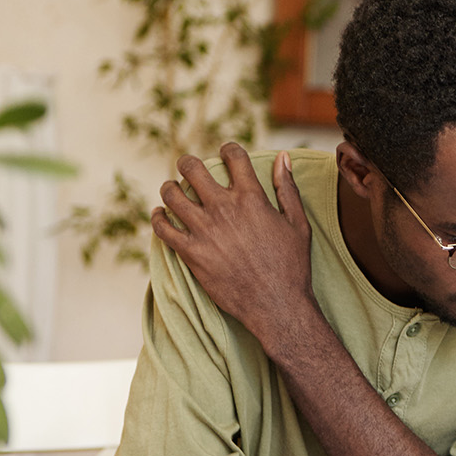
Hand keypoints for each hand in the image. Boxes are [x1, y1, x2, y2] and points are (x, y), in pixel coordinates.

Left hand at [151, 143, 315, 350]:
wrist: (277, 305)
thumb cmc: (292, 265)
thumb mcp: (298, 224)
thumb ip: (287, 188)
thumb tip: (283, 157)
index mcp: (251, 198)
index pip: (233, 157)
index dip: (228, 150)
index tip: (227, 154)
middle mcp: (223, 209)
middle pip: (192, 169)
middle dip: (188, 163)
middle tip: (190, 169)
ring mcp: (204, 230)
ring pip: (171, 195)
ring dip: (170, 188)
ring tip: (173, 190)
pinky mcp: (191, 252)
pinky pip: (161, 228)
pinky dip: (157, 218)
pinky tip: (161, 215)